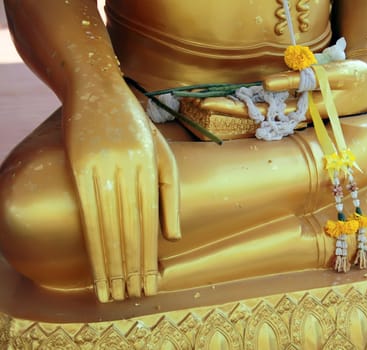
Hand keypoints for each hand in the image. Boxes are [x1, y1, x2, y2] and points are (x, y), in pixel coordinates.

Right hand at [63, 81, 179, 301]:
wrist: (98, 91)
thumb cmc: (136, 127)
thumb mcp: (162, 156)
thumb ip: (169, 195)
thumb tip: (172, 237)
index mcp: (152, 168)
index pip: (151, 221)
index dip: (150, 255)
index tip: (149, 282)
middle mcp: (130, 169)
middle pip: (131, 227)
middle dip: (132, 265)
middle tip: (133, 295)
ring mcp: (103, 167)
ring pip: (109, 224)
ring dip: (112, 261)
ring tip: (113, 291)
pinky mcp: (80, 166)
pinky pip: (88, 211)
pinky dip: (93, 240)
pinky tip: (96, 262)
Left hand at [199, 60, 366, 118]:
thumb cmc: (356, 79)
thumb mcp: (332, 76)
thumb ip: (301, 80)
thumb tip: (266, 84)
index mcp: (301, 111)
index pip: (259, 111)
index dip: (232, 107)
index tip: (206, 103)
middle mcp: (295, 115)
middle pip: (255, 113)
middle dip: (228, 107)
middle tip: (200, 101)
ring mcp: (297, 111)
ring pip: (262, 111)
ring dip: (238, 106)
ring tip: (212, 100)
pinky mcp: (300, 104)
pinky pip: (273, 106)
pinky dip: (254, 102)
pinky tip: (239, 99)